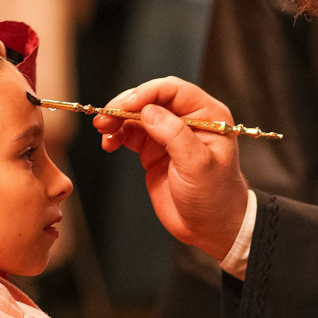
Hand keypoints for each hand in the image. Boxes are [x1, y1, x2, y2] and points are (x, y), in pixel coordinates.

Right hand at [96, 77, 248, 260]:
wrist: (211, 227)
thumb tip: (149, 112)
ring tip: (103, 129)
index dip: (148, 93)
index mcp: (208, 115)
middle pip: (152, 99)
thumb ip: (175, 135)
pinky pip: (131, 133)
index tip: (127, 104)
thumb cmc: (215, 196)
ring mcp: (169, 134)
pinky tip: (109, 142)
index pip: (174, 90)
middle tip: (106, 116)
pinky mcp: (154, 149)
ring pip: (137, 114)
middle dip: (126, 105)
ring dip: (117, 119)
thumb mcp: (198, 165)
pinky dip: (117, 134)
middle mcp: (188, 119)